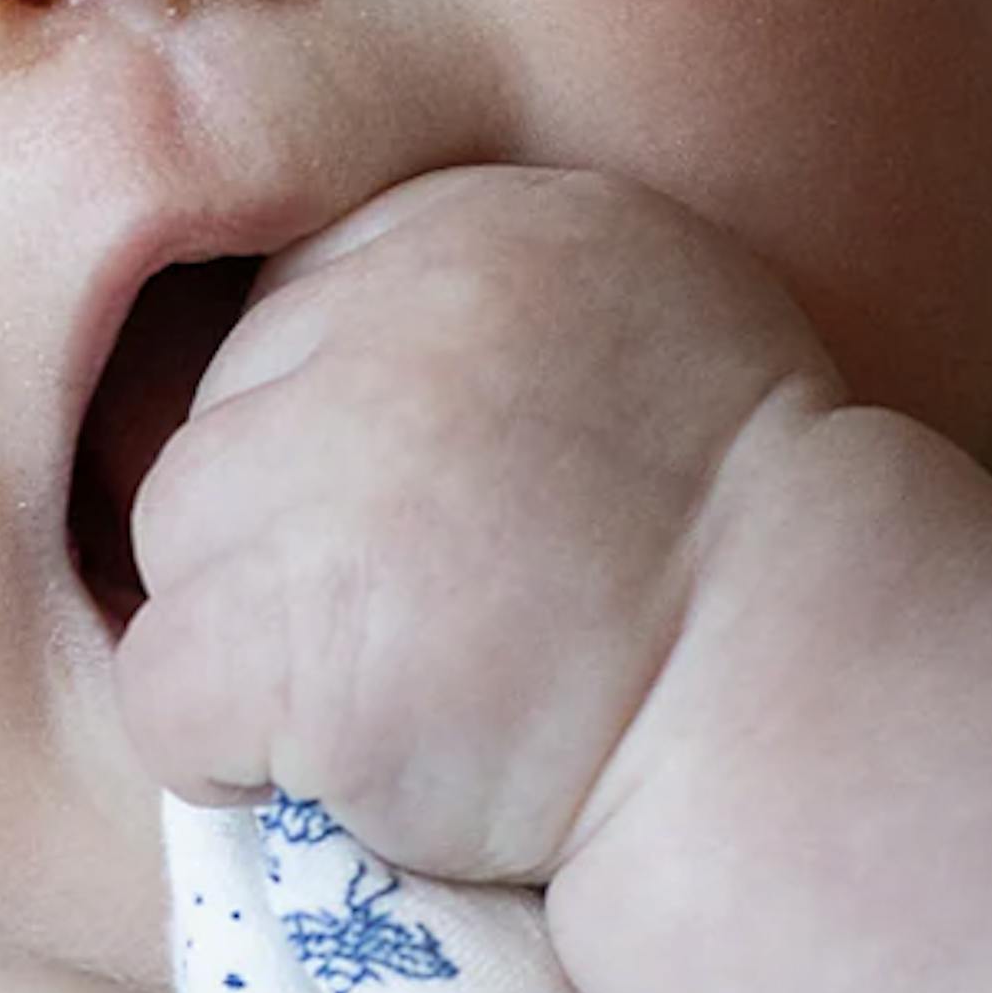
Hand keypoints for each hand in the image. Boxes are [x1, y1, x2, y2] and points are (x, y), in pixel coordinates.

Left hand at [109, 163, 843, 887]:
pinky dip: (235, 759)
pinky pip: (165, 696)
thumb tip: (274, 327)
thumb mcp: (642, 342)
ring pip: (175, 552)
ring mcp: (343, 475)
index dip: (340, 447)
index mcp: (486, 227)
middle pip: (216, 424)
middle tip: (444, 622)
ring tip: (429, 688)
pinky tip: (375, 766)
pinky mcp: (299, 637)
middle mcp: (401, 319)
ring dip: (262, 646)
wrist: (825, 745)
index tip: (455, 530)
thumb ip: (469, 311)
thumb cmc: (741, 572)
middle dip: (291, 542)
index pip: (285, 312)